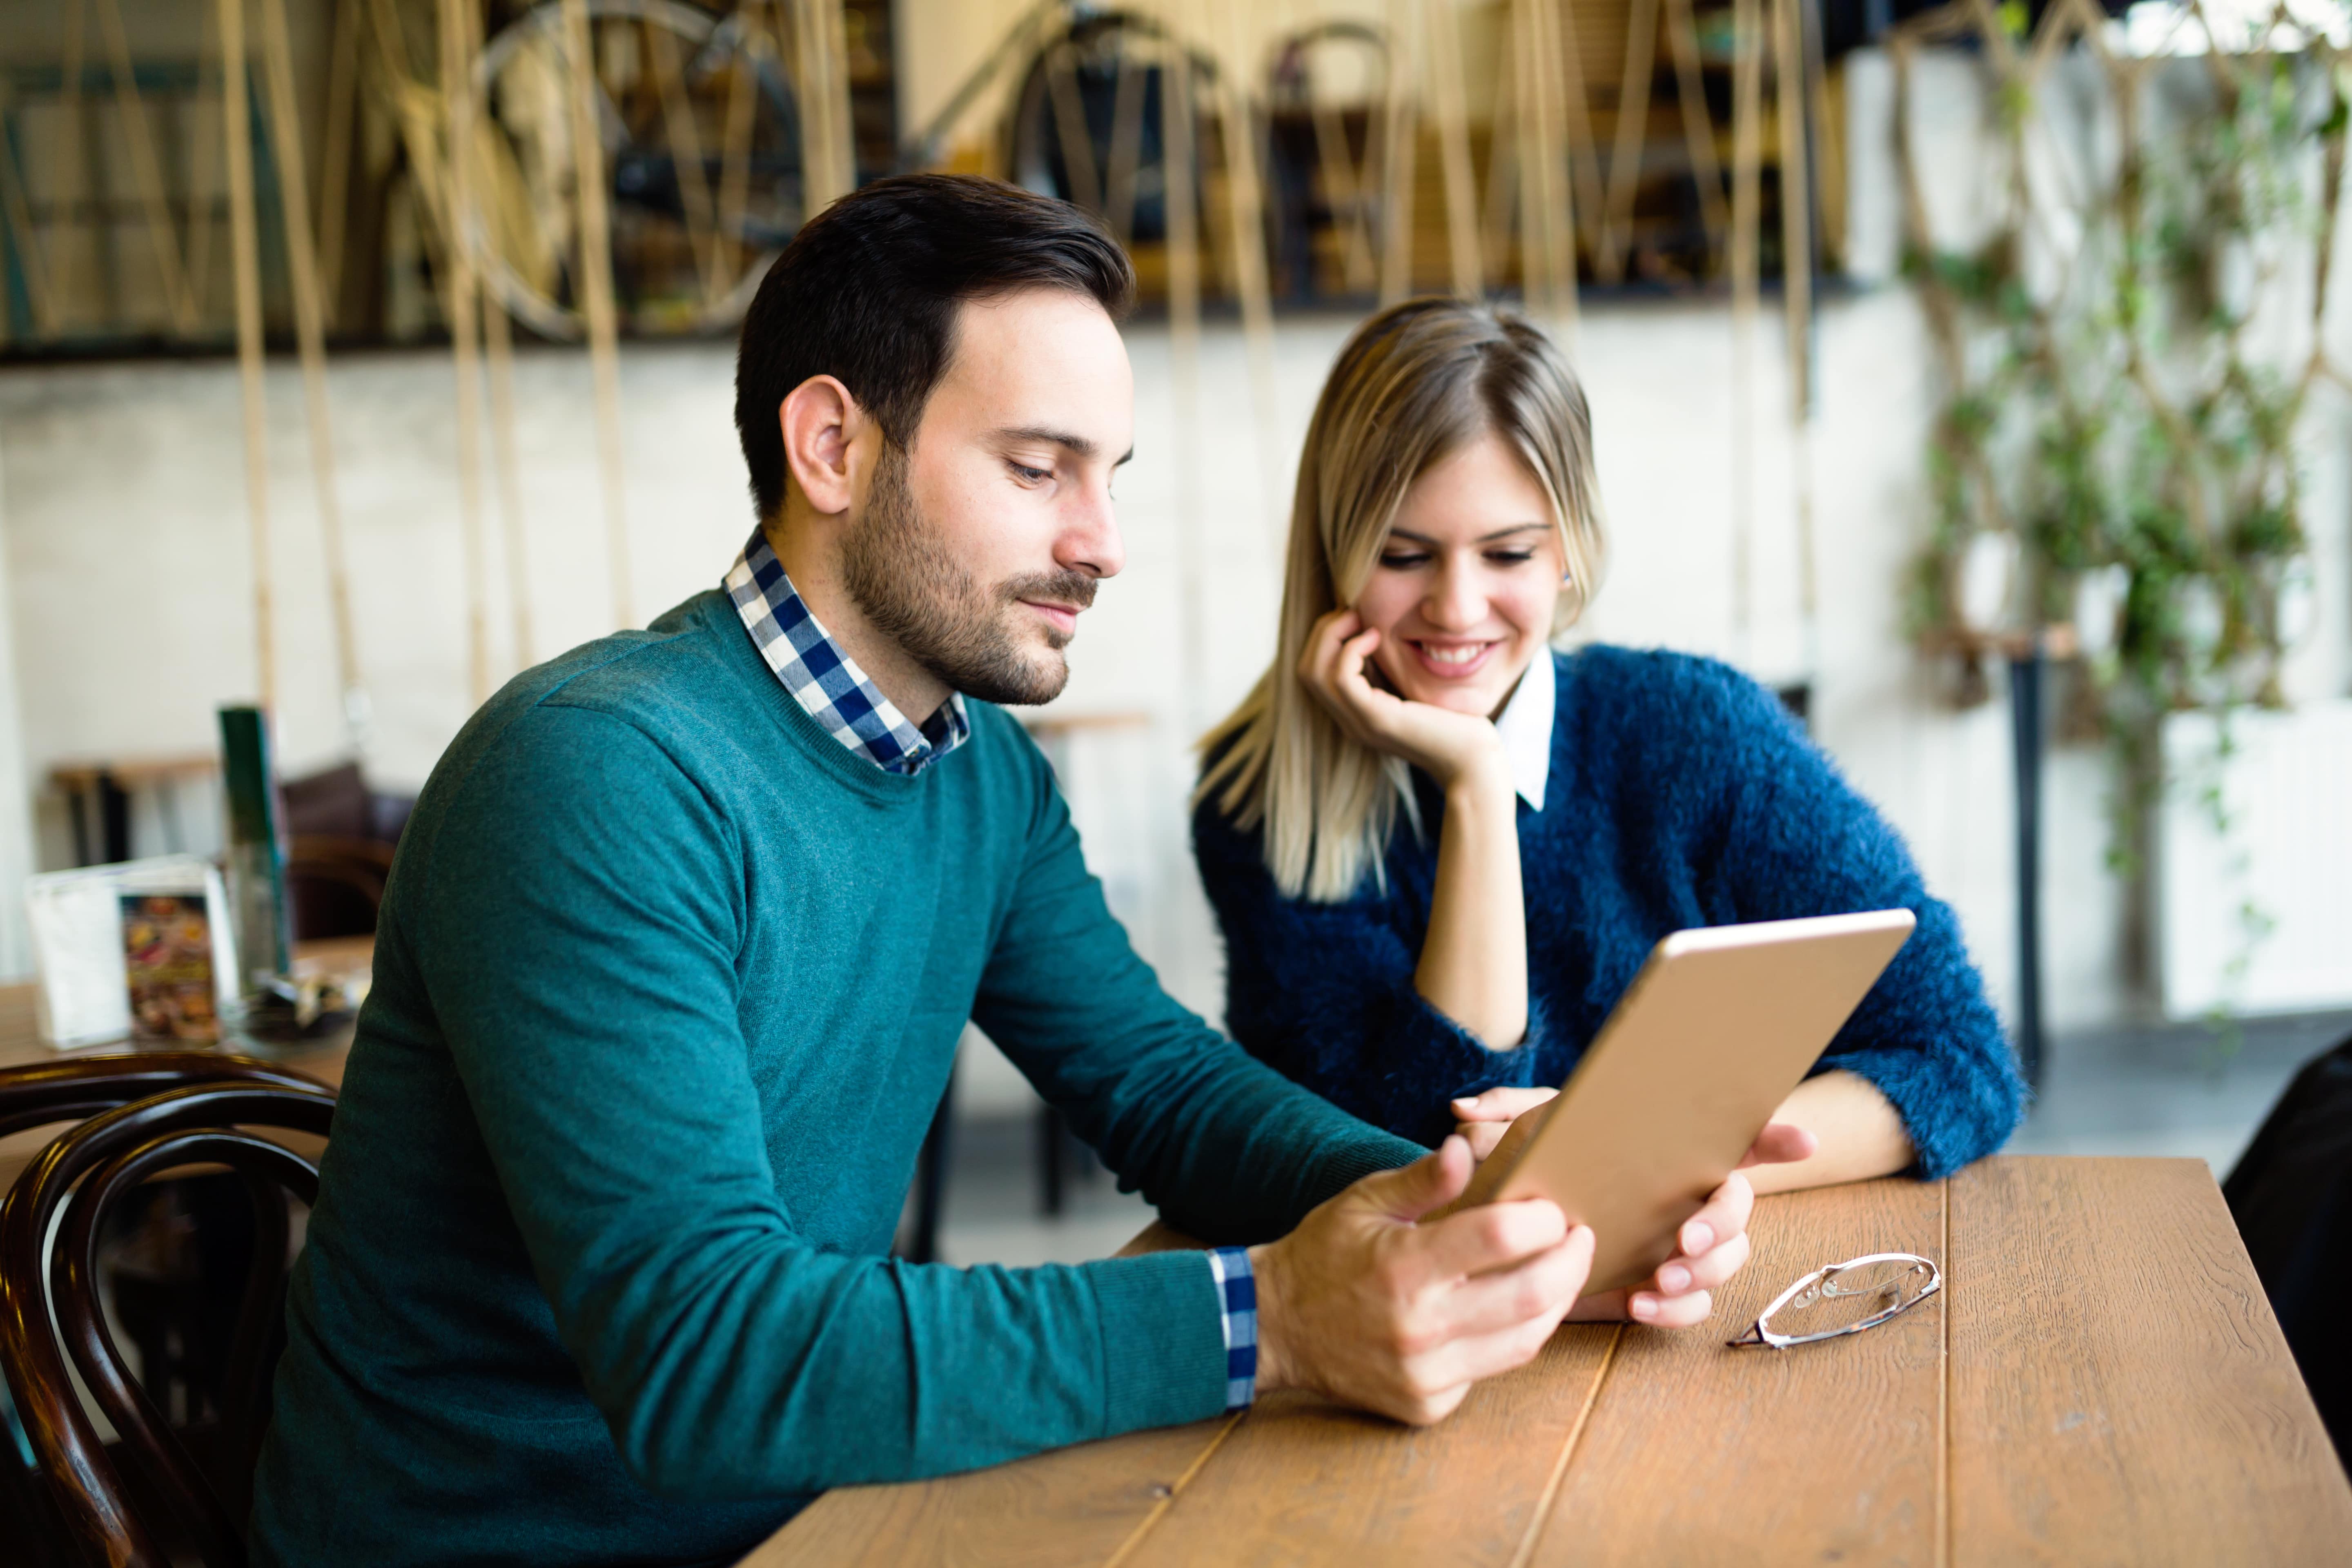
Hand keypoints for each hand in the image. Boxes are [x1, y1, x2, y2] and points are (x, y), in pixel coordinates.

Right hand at [1250, 1137, 1593, 1425]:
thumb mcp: (1363, 1202)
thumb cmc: (1323, 1254)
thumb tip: (1468, 1147)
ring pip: (1525, 1341)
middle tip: (1581, 1237)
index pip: (1500, 1236)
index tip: (1552, 1208)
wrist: (1276, 1327)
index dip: (1541, 1218)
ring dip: (1556, 1302)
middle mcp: (1419, 1327)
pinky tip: (1510, 1311)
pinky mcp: (1427, 1405)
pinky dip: (1511, 1338)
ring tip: (1561, 1271)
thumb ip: (1423, 1179)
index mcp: (1403, 1267)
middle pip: (1531, 1295)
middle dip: (1572, 1262)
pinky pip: (1492, 1370)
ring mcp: (1425, 1374)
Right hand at [1297, 608, 1507, 791]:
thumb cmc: (1454, 723)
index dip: (1326, 638)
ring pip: (1315, 673)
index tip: (1356, 617)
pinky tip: (1375, 637)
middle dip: (1323, 632)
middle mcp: (1349, 721)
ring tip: (1361, 620)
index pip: (1313, 673)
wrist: (1472, 761)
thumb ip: (1391, 671)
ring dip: (1333, 635)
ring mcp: (1359, 723)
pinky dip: (1351, 649)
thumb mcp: (1413, 689)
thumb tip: (1378, 633)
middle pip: (1306, 670)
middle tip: (1353, 612)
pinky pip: (1341, 678)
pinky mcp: (1376, 720)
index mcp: (1355, 714)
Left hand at [1447, 1090, 1818, 1326]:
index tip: (1801, 1141)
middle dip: (1724, 1222)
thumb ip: (1495, 1115)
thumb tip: (1463, 1107)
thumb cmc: (1529, 1172)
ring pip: (1726, 1258)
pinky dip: (1675, 1310)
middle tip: (1686, 1234)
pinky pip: (1691, 1306)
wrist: (1513, 1241)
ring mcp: (1676, 1244)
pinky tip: (1640, 1305)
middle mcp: (1683, 1194)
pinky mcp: (1659, 1287)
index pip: (1732, 1136)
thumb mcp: (1516, 1138)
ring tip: (1661, 1277)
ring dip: (1703, 1269)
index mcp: (1667, 1148)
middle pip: (1739, 1205)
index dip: (1773, 1135)